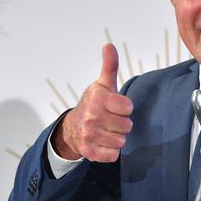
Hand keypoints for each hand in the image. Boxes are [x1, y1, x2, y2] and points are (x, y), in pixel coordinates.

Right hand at [52, 44, 132, 161]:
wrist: (72, 128)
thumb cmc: (94, 104)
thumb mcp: (103, 84)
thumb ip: (110, 65)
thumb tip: (109, 45)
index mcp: (98, 99)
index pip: (127, 108)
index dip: (125, 108)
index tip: (118, 106)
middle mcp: (92, 117)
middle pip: (127, 126)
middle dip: (122, 124)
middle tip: (112, 119)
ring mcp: (89, 135)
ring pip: (121, 141)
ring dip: (117, 137)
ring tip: (108, 130)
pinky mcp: (89, 151)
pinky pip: (113, 155)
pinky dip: (111, 151)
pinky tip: (104, 142)